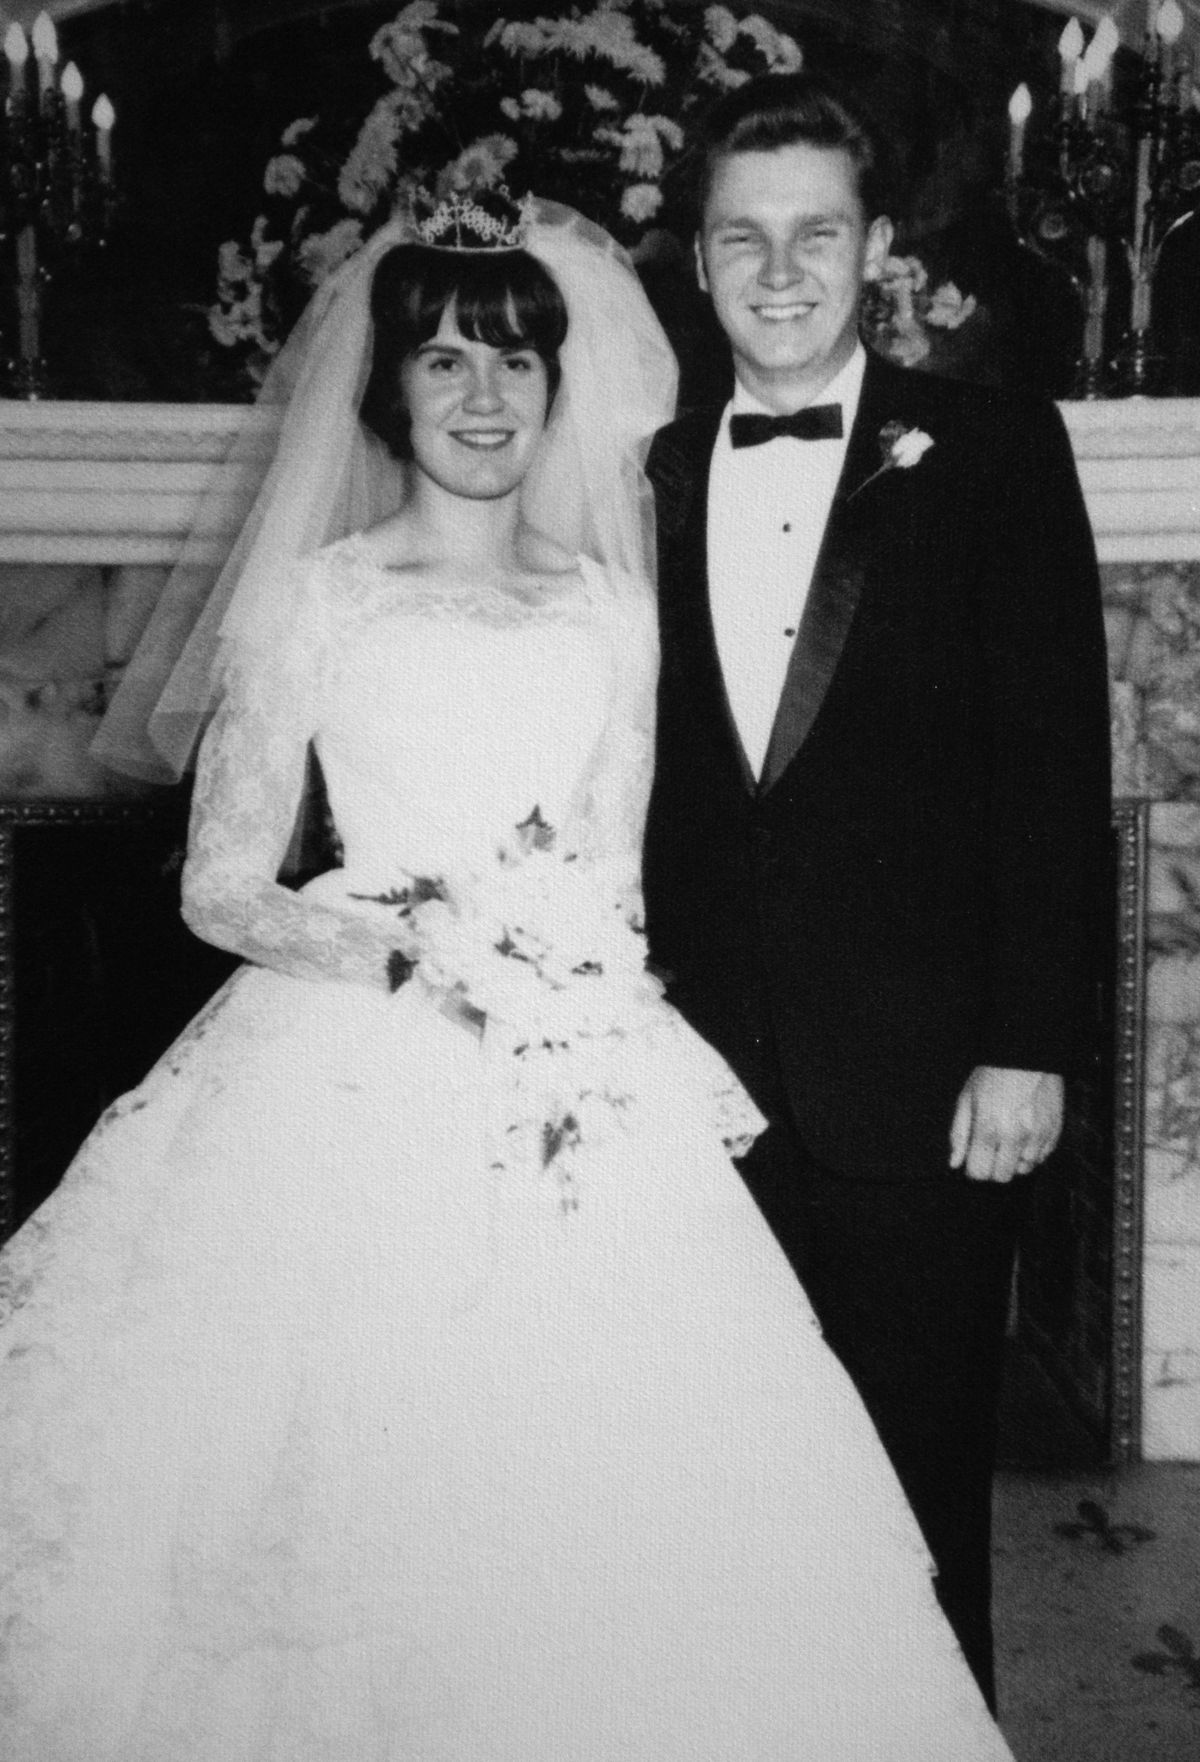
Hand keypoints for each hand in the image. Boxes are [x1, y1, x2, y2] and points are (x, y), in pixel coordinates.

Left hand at [949, 1066, 1063, 1182]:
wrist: (1027, 1055)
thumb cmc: (992, 1075)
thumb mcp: (966, 1099)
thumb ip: (959, 1134)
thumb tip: (955, 1163)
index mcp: (988, 1129)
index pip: (979, 1173)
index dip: (974, 1168)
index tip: (974, 1159)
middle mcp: (1015, 1137)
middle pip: (1002, 1176)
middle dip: (993, 1168)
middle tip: (991, 1150)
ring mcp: (1037, 1136)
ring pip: (1024, 1169)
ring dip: (1015, 1161)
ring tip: (1010, 1139)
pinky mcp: (1054, 1131)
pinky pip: (1042, 1157)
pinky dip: (1033, 1152)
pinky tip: (1025, 1134)